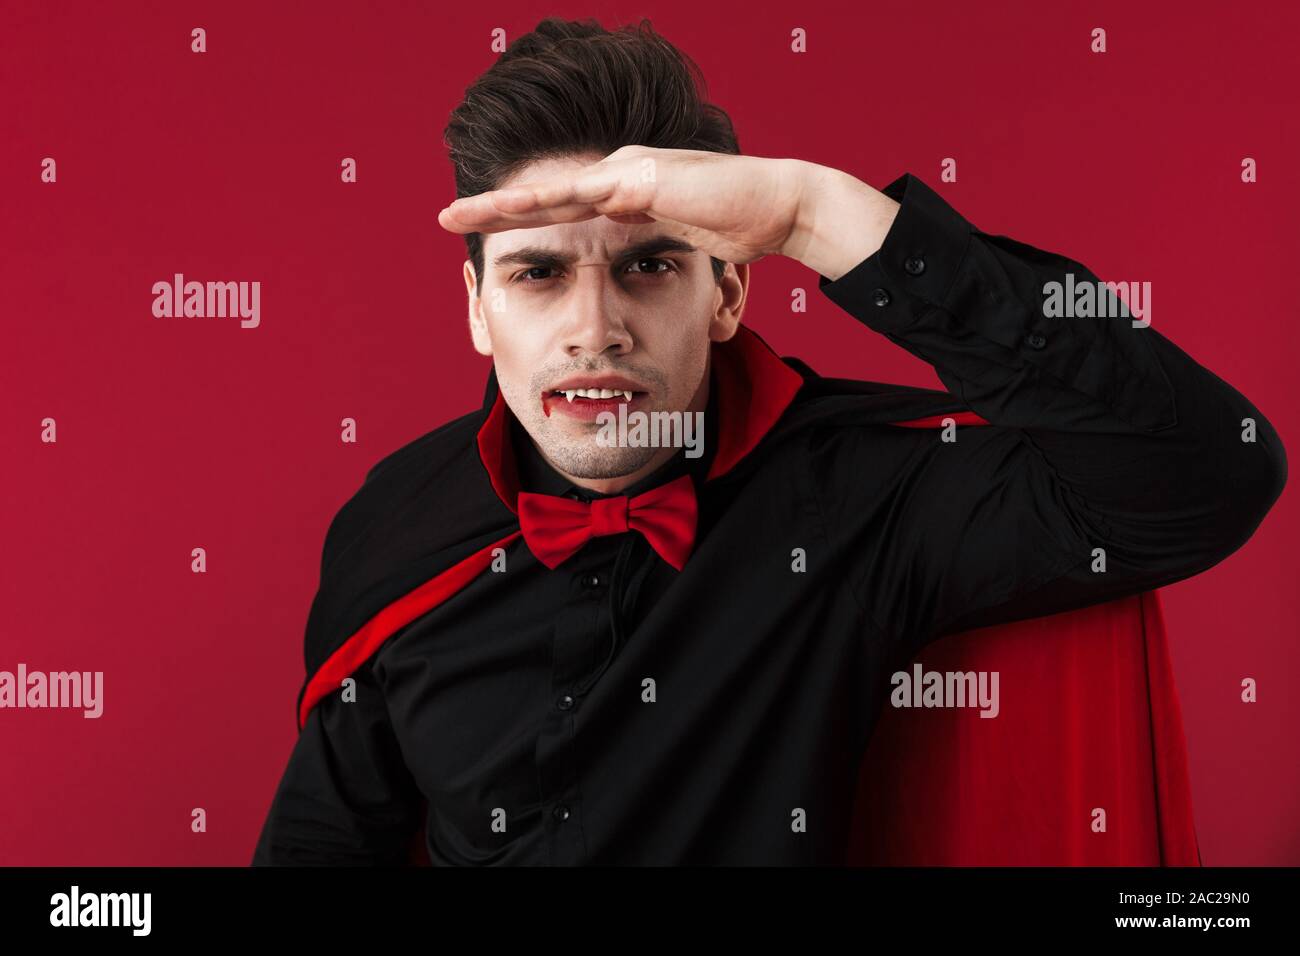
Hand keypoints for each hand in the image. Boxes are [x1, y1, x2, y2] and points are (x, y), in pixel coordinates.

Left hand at [435, 145, 811, 266]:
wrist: (781, 205)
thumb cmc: (742, 223)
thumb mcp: (683, 238)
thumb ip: (652, 238)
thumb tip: (630, 252)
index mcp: (626, 189)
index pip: (562, 208)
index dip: (520, 219)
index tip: (481, 234)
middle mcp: (620, 174)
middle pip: (545, 196)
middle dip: (493, 208)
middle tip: (444, 218)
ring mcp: (629, 172)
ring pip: (553, 191)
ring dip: (503, 204)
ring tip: (458, 213)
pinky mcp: (642, 180)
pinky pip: (583, 194)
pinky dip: (543, 201)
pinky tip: (509, 208)